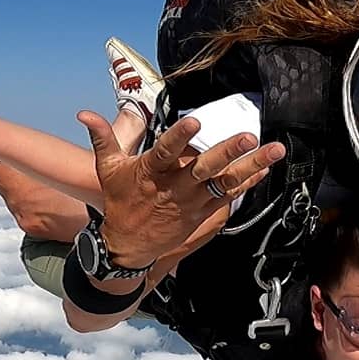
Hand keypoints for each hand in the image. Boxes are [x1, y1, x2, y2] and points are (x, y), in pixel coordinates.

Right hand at [78, 111, 283, 267]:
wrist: (128, 245)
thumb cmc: (120, 201)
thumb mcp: (108, 169)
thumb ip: (104, 138)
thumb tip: (85, 114)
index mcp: (151, 171)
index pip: (166, 151)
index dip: (179, 137)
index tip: (194, 121)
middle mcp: (175, 186)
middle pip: (204, 167)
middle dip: (227, 152)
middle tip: (248, 137)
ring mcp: (192, 200)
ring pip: (225, 181)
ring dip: (251, 166)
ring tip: (273, 150)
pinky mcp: (203, 211)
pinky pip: (229, 196)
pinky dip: (248, 182)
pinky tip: (265, 169)